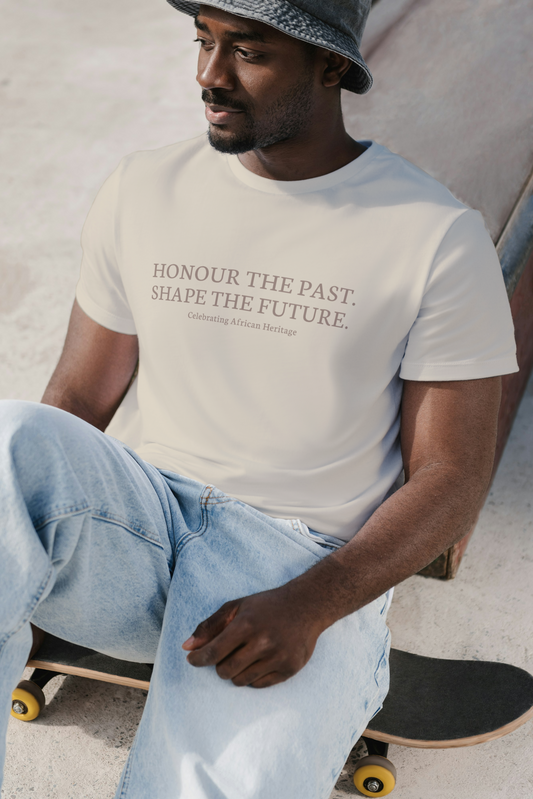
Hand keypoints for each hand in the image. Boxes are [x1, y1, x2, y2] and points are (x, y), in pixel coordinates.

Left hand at [182, 585, 322, 687]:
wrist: (306, 606)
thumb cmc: (266, 606)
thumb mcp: (237, 606)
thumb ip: (210, 626)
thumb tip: (187, 647)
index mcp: (246, 625)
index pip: (213, 652)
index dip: (198, 659)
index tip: (192, 660)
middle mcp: (262, 643)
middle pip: (225, 671)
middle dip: (219, 665)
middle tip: (227, 653)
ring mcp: (278, 657)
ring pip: (241, 681)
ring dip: (236, 671)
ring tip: (245, 655)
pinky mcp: (290, 669)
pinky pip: (259, 685)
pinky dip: (253, 677)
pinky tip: (259, 661)